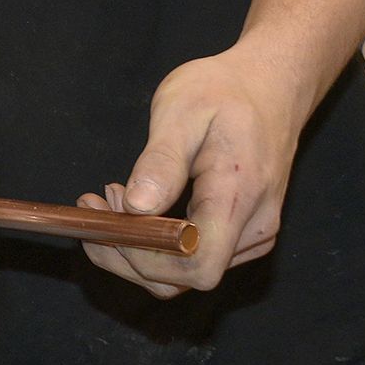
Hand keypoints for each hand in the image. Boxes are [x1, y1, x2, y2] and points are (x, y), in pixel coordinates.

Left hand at [80, 45, 306, 297]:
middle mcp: (254, 229)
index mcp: (239, 198)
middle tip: (95, 205)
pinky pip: (194, 258)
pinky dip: (156, 244)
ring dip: (137, 249)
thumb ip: (161, 161)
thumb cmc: (224, 91)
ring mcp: (252, 236)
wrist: (270, 86)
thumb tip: (137, 206)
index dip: (143, 258)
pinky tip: (135, 207)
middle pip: (185, 278)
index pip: (196, 266)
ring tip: (111, 199)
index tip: (106, 220)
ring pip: (186, 274)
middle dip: (127, 253)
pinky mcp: (243, 234)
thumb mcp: (182, 110)